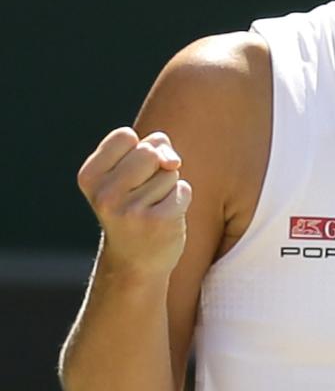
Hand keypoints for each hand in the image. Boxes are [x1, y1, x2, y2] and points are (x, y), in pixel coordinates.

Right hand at [77, 127, 191, 277]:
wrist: (134, 262)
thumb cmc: (134, 207)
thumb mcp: (131, 173)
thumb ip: (152, 149)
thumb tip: (172, 161)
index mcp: (89, 177)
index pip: (125, 136)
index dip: (136, 150)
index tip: (127, 177)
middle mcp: (104, 194)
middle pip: (150, 151)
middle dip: (155, 168)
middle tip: (142, 195)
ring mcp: (130, 210)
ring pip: (169, 171)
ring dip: (168, 187)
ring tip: (151, 208)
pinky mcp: (157, 222)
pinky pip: (183, 190)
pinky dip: (180, 200)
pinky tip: (164, 219)